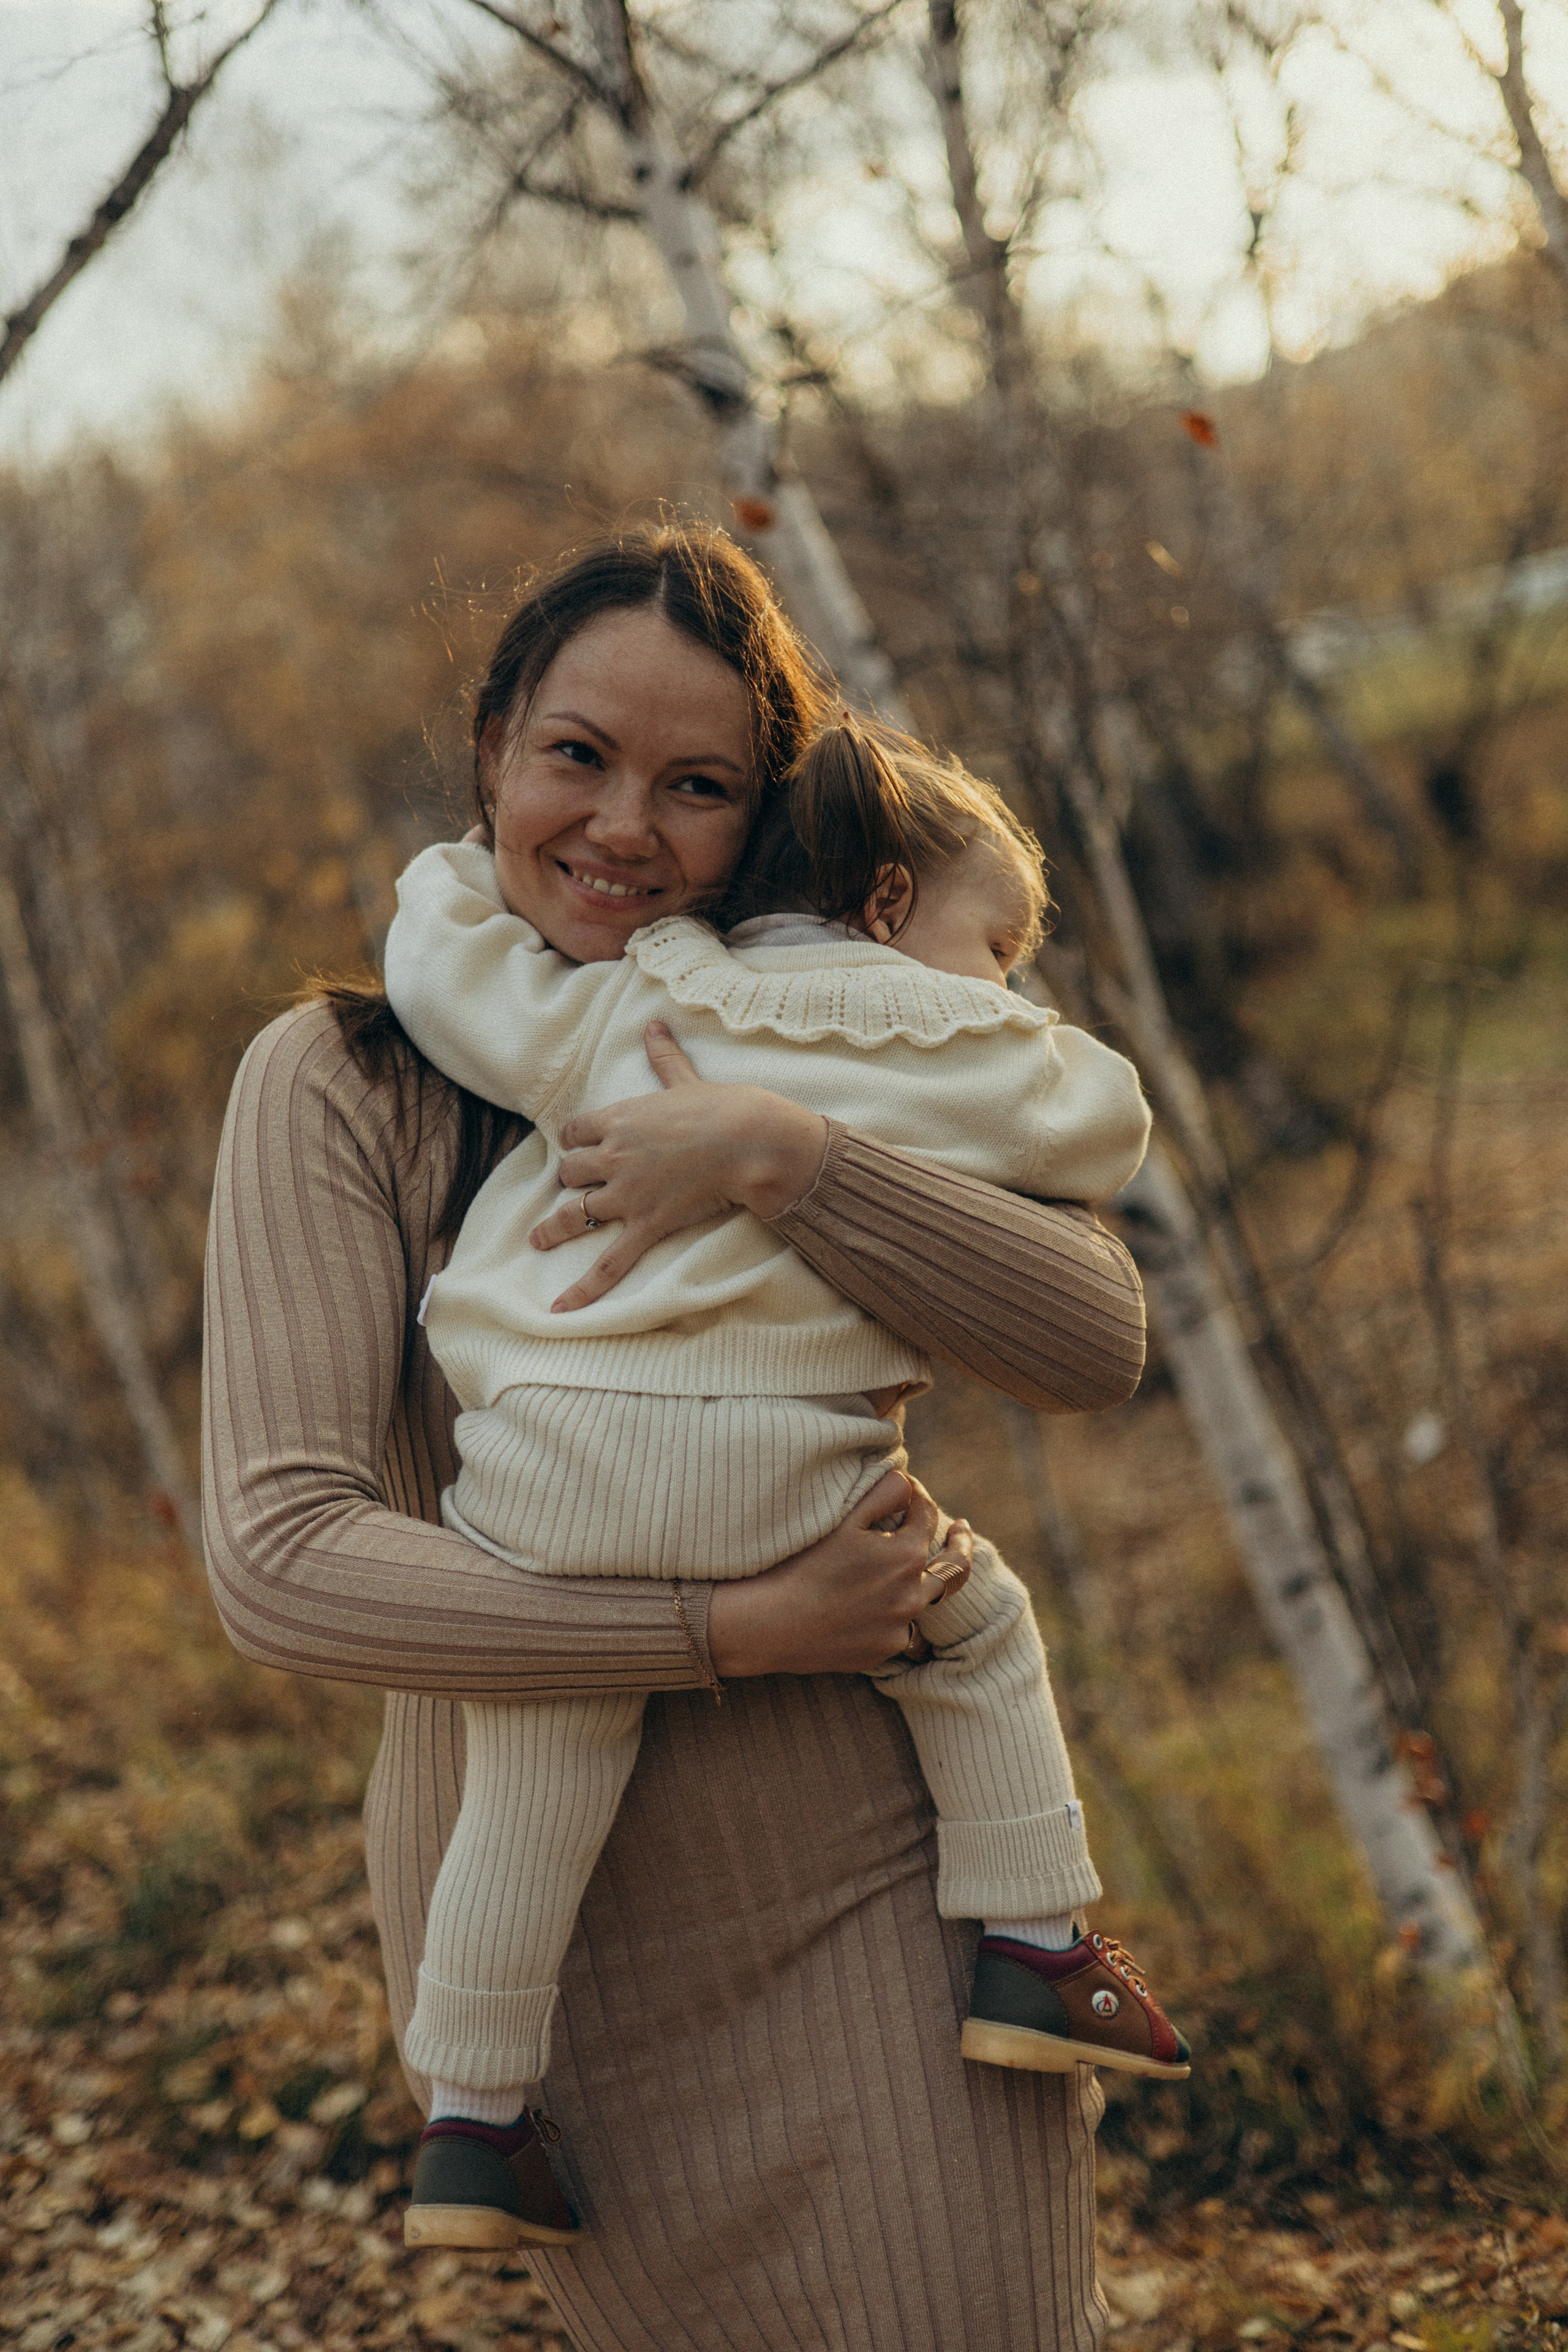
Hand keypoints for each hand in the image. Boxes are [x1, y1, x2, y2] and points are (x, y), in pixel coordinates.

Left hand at [530, 1021, 828, 1311]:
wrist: (749, 1140)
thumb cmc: (722, 1107)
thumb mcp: (685, 1079)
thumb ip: (663, 1055)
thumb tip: (653, 1023)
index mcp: (618, 1119)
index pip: (574, 1130)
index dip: (574, 1139)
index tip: (577, 1145)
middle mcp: (613, 1156)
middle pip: (570, 1171)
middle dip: (570, 1179)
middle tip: (574, 1188)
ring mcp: (626, 1194)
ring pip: (574, 1212)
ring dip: (554, 1227)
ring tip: (538, 1238)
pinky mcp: (645, 1225)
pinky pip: (607, 1264)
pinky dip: (583, 1290)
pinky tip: (559, 1310)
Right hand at [706, 1473, 973, 1678]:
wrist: (770, 1624)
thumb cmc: (802, 1565)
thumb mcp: (843, 1519)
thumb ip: (883, 1494)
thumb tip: (908, 1481)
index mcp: (907, 1556)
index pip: (927, 1516)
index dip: (918, 1498)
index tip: (910, 1491)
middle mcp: (912, 1595)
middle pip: (952, 1567)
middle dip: (959, 1544)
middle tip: (961, 1529)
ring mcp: (899, 1627)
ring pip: (926, 1602)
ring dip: (923, 1583)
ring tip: (922, 1572)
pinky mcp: (882, 1651)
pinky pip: (901, 1630)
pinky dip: (894, 1615)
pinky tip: (877, 1606)